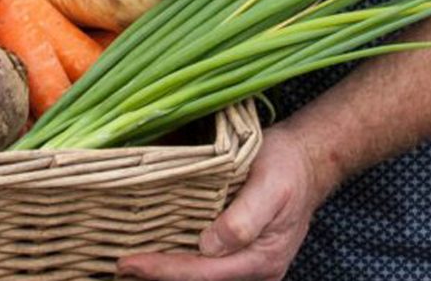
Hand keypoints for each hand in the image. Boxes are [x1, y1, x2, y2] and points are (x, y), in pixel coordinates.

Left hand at [116, 124, 324, 280]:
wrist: (308, 161)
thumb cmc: (288, 167)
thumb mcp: (270, 186)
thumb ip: (243, 220)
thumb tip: (208, 247)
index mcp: (262, 259)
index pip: (204, 273)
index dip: (166, 270)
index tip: (131, 262)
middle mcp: (255, 269)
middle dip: (161, 275)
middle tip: (122, 264)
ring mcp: (249, 264)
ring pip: (203, 276)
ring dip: (170, 271)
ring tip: (134, 262)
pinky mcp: (243, 253)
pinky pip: (209, 266)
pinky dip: (183, 262)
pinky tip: (162, 252)